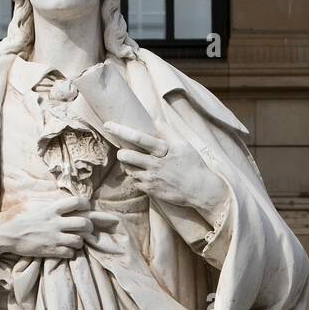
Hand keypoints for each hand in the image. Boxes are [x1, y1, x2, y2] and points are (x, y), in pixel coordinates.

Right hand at [0, 195, 118, 260]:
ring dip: (80, 241)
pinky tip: (66, 249)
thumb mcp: (33, 203)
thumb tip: (60, 198)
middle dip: (89, 226)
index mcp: (52, 208)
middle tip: (86, 228)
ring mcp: (53, 238)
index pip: (77, 202)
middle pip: (84, 223)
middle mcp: (55, 222)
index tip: (86, 208)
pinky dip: (71, 252)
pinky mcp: (50, 250)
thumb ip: (48, 202)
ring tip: (76, 240)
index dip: (86, 205)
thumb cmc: (17, 216)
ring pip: (79, 241)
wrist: (5, 233)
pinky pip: (69, 253)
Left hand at [104, 122, 227, 221]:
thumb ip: (167, 131)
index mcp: (163, 150)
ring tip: (136, 164)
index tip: (108, 125)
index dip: (121, 130)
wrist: (200, 190)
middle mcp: (156, 164)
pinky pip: (135, 182)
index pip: (139, 138)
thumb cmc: (193, 164)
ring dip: (128, 166)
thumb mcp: (183, 144)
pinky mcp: (151, 190)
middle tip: (124, 152)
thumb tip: (156, 119)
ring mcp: (152, 179)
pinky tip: (144, 175)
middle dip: (122, 153)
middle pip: (128, 156)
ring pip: (129, 170)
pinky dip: (136, 177)